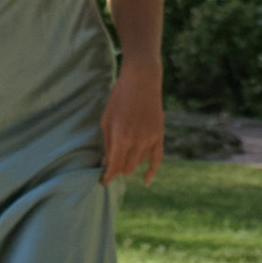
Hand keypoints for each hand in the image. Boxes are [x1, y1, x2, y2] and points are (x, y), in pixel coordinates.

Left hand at [100, 60, 163, 188]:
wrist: (142, 81)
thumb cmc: (119, 98)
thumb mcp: (106, 120)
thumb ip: (107, 144)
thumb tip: (106, 164)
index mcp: (121, 138)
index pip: (114, 167)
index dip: (107, 177)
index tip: (102, 181)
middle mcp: (137, 142)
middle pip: (126, 168)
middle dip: (117, 168)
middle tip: (110, 164)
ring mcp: (150, 139)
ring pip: (138, 163)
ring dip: (129, 163)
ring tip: (122, 156)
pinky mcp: (159, 136)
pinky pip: (157, 159)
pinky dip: (151, 171)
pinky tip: (146, 181)